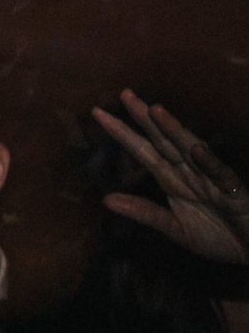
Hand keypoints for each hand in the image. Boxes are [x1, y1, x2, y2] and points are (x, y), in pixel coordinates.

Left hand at [94, 91, 248, 265]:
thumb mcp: (176, 230)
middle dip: (145, 119)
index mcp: (174, 181)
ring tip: (156, 111)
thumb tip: (106, 199)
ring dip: (175, 131)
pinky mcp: (235, 194)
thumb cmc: (220, 238)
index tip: (98, 114)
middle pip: (164, 142)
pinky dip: (210, 164)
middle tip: (125, 94)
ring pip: (191, 151)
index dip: (123, 133)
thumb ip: (145, 213)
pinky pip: (222, 176)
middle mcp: (191, 174)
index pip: (144, 152)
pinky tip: (198, 150)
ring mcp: (212, 181)